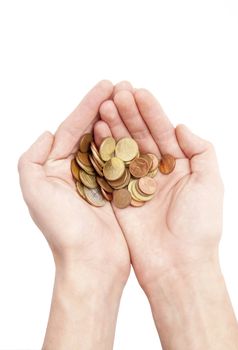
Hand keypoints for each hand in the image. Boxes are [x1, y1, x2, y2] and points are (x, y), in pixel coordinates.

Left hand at [18, 81, 129, 348]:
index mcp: (54, 168)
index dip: (86, 106)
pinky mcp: (115, 190)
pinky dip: (129, 144)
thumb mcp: (34, 190)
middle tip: (122, 86)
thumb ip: (31, 158)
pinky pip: (122, 162)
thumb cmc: (63, 229)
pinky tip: (138, 129)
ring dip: (118, 122)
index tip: (105, 86)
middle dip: (104, 108)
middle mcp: (75, 171)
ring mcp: (97, 180)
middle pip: (90, 132)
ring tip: (131, 101)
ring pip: (108, 143)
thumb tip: (46, 133)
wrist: (91, 262)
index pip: (70, 129)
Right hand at [94, 81, 223, 293]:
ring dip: (114, 127)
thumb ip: (200, 150)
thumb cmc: (199, 226)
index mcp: (179, 166)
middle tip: (117, 92)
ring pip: (123, 149)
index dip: (151, 111)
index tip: (138, 92)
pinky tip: (95, 131)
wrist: (177, 265)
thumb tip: (181, 126)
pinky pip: (110, 169)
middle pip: (140, 136)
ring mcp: (136, 183)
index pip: (162, 131)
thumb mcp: (210, 182)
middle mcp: (156, 171)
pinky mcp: (119, 197)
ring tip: (104, 106)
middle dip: (129, 114)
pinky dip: (103, 150)